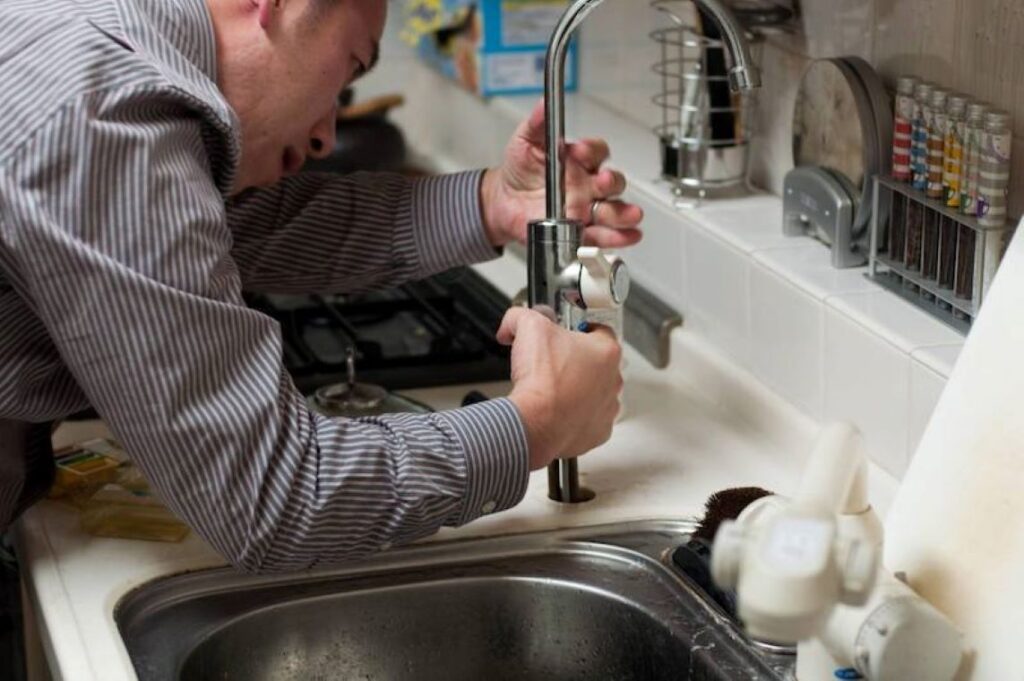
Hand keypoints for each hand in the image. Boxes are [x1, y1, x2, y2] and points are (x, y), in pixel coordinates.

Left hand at [480, 100, 643, 248]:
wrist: (503, 202)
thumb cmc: (520, 170)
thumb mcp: (525, 141)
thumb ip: (537, 123)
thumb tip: (544, 103)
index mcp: (578, 161)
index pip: (596, 152)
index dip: (591, 151)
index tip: (577, 151)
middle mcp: (588, 185)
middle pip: (612, 183)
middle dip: (611, 182)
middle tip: (601, 182)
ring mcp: (587, 209)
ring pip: (614, 210)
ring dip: (624, 213)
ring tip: (629, 215)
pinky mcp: (581, 231)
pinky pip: (604, 236)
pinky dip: (618, 238)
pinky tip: (627, 236)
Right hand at [497, 307, 622, 469]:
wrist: (535, 424)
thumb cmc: (541, 381)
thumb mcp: (528, 327)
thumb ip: (522, 316)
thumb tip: (513, 321)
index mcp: (606, 351)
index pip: (600, 330)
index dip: (578, 329)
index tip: (565, 334)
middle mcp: (613, 380)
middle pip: (597, 363)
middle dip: (576, 361)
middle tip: (552, 362)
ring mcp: (607, 408)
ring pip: (595, 392)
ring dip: (578, 390)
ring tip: (553, 389)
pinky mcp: (598, 432)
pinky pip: (588, 420)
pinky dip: (574, 416)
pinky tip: (556, 411)